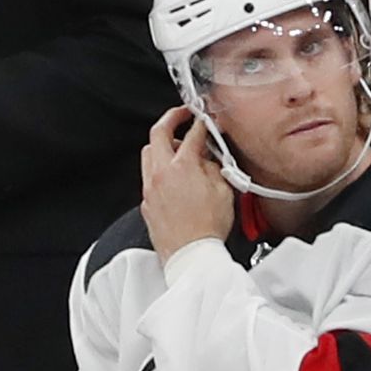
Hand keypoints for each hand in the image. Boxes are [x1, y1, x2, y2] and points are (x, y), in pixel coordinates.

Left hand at [140, 106, 234, 262]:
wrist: (190, 256)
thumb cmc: (208, 229)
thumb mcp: (224, 192)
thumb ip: (215, 168)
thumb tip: (210, 157)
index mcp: (182, 167)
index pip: (192, 134)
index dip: (201, 122)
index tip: (205, 119)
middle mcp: (161, 173)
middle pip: (158, 133)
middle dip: (171, 119)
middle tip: (182, 114)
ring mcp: (150, 187)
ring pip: (148, 153)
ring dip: (161, 144)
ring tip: (176, 146)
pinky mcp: (146, 202)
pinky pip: (147, 175)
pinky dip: (158, 168)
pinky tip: (171, 174)